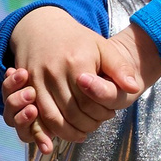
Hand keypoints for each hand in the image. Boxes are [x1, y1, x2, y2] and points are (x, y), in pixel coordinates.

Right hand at [5, 9, 160, 152]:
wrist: (44, 28)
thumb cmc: (78, 41)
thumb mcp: (103, 48)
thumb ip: (120, 68)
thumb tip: (133, 88)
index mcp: (76, 63)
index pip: (90, 102)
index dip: (102, 114)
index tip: (110, 114)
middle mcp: (54, 72)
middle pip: (72, 113)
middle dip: (88, 124)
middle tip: (97, 124)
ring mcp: (37, 80)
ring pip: (53, 119)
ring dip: (69, 132)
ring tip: (83, 131)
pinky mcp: (27, 87)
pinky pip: (37, 116)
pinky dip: (49, 130)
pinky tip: (63, 131)